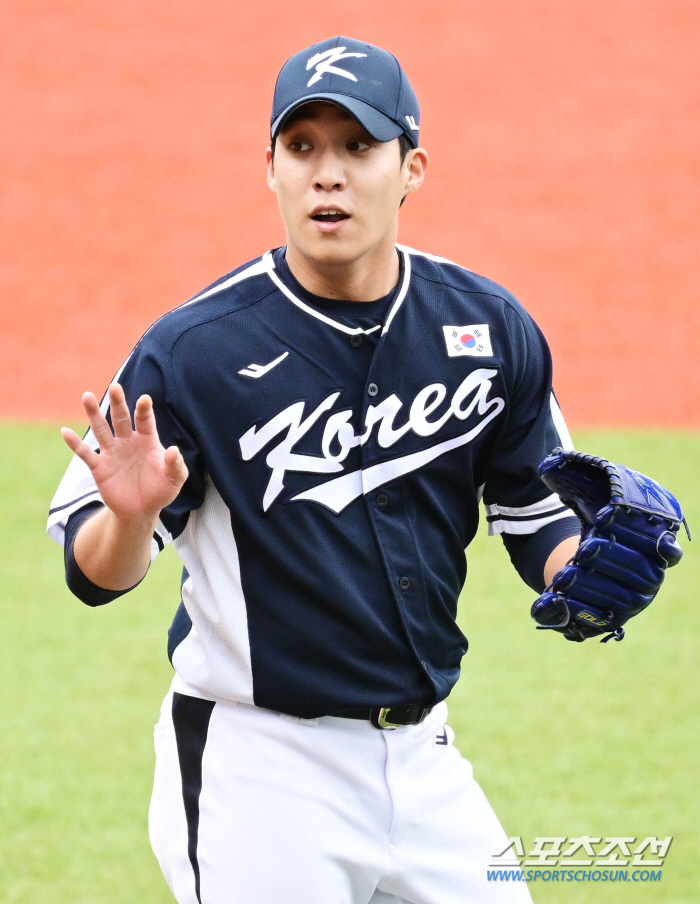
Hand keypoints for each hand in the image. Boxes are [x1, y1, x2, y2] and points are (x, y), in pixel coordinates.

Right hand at [62, 383, 188, 524]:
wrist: (141, 511)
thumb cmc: (160, 491)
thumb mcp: (174, 480)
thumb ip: (176, 465)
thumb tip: (173, 450)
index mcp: (148, 441)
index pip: (145, 421)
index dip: (144, 410)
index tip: (145, 399)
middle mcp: (128, 442)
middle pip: (122, 418)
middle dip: (118, 403)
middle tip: (115, 386)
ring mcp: (112, 453)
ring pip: (101, 429)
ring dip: (94, 414)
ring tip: (87, 396)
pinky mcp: (99, 467)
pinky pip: (85, 453)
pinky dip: (75, 443)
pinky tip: (65, 432)